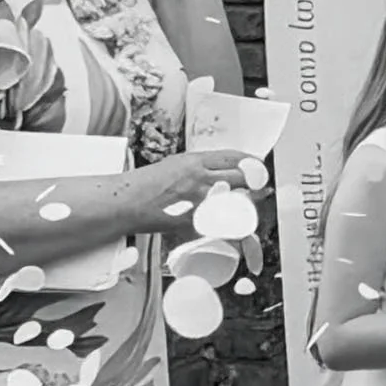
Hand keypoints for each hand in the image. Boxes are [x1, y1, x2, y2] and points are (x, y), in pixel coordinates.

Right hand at [139, 146, 259, 230]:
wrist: (126, 202)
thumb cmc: (146, 184)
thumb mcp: (175, 165)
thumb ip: (199, 168)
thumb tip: (220, 173)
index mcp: (196, 161)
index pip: (235, 158)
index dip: (252, 163)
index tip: (259, 167)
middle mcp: (201, 178)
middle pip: (243, 178)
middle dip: (255, 184)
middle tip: (259, 188)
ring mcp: (200, 200)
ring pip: (238, 201)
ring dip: (247, 205)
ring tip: (248, 208)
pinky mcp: (196, 221)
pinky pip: (223, 223)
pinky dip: (232, 225)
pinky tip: (236, 227)